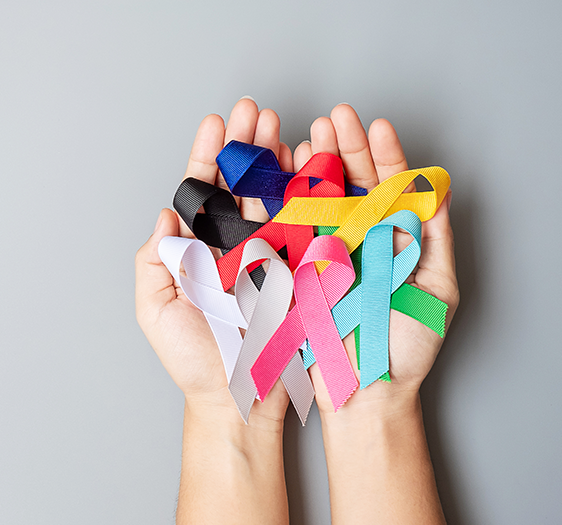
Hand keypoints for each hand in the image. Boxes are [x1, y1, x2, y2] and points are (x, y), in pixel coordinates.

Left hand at [135, 97, 292, 426]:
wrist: (241, 400)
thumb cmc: (195, 363)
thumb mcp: (156, 312)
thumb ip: (154, 261)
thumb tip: (165, 212)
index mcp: (197, 251)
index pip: (201, 193)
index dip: (208, 156)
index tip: (216, 122)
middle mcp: (232, 247)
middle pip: (239, 185)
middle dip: (247, 146)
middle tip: (256, 110)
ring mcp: (268, 256)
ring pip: (273, 197)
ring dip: (277, 160)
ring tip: (283, 127)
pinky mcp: (299, 272)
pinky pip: (304, 226)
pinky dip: (308, 194)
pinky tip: (311, 164)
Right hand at [294, 104, 459, 411]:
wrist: (362, 388)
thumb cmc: (405, 348)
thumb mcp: (436, 290)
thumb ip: (435, 240)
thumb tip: (436, 191)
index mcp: (392, 239)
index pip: (389, 186)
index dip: (383, 154)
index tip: (377, 126)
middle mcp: (357, 239)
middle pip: (350, 183)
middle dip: (343, 146)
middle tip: (336, 117)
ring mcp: (323, 251)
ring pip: (316, 198)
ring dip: (312, 164)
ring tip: (309, 133)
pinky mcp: (293, 269)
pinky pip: (287, 228)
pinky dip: (282, 199)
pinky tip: (282, 172)